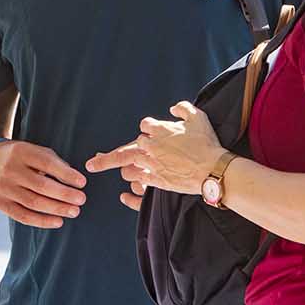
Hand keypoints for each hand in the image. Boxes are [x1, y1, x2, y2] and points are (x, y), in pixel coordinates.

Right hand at [0, 140, 86, 229]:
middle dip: (64, 194)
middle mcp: (10, 170)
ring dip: (57, 209)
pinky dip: (42, 221)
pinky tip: (58, 221)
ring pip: (33, 203)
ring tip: (74, 211)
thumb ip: (55, 163)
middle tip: (81, 199)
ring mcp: (4, 188)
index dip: (66, 174)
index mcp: (21, 152)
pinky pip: (23, 216)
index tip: (82, 182)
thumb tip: (76, 181)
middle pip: (41, 186)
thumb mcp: (37, 152)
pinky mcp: (1, 203)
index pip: (47, 164)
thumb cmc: (24, 158)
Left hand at [87, 101, 225, 203]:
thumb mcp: (198, 117)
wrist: (212, 169)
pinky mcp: (157, 181)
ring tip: (122, 171)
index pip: (144, 126)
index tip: (148, 132)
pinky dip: (132, 192)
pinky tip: (126, 194)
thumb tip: (173, 109)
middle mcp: (151, 147)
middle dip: (107, 158)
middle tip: (92, 162)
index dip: (147, 129)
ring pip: (128, 168)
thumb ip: (183, 109)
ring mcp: (152, 165)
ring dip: (125, 169)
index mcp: (159, 130)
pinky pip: (138, 185)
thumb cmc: (206, 143)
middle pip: (124, 150)